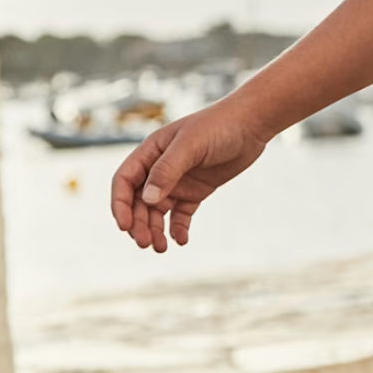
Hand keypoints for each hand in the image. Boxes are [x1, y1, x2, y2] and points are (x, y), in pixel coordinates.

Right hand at [109, 98, 268, 252]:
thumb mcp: (190, 145)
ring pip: (158, 212)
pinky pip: (181, 215)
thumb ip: (167, 170)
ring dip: (155, 230)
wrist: (251, 124)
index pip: (124, 182)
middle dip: (139, 224)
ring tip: (161, 248)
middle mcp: (160, 169)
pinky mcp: (196, 191)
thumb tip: (147, 199)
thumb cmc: (218, 126)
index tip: (124, 226)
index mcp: (150, 152)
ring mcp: (178, 181)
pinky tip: (182, 241)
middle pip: (139, 202)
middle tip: (146, 244)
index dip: (120, 205)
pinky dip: (178, 228)